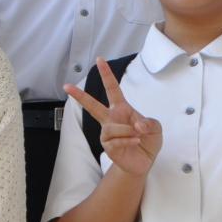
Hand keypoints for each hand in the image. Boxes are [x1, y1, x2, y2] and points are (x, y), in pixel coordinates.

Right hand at [63, 58, 162, 175]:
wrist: (144, 161)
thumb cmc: (148, 140)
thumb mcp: (155, 127)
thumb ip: (149, 123)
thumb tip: (136, 125)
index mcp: (121, 109)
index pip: (112, 89)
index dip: (107, 74)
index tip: (100, 60)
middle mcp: (111, 119)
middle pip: (93, 106)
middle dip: (79, 96)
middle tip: (66, 86)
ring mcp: (107, 133)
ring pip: (113, 128)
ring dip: (128, 131)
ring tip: (138, 136)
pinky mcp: (107, 146)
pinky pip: (116, 141)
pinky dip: (128, 141)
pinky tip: (135, 142)